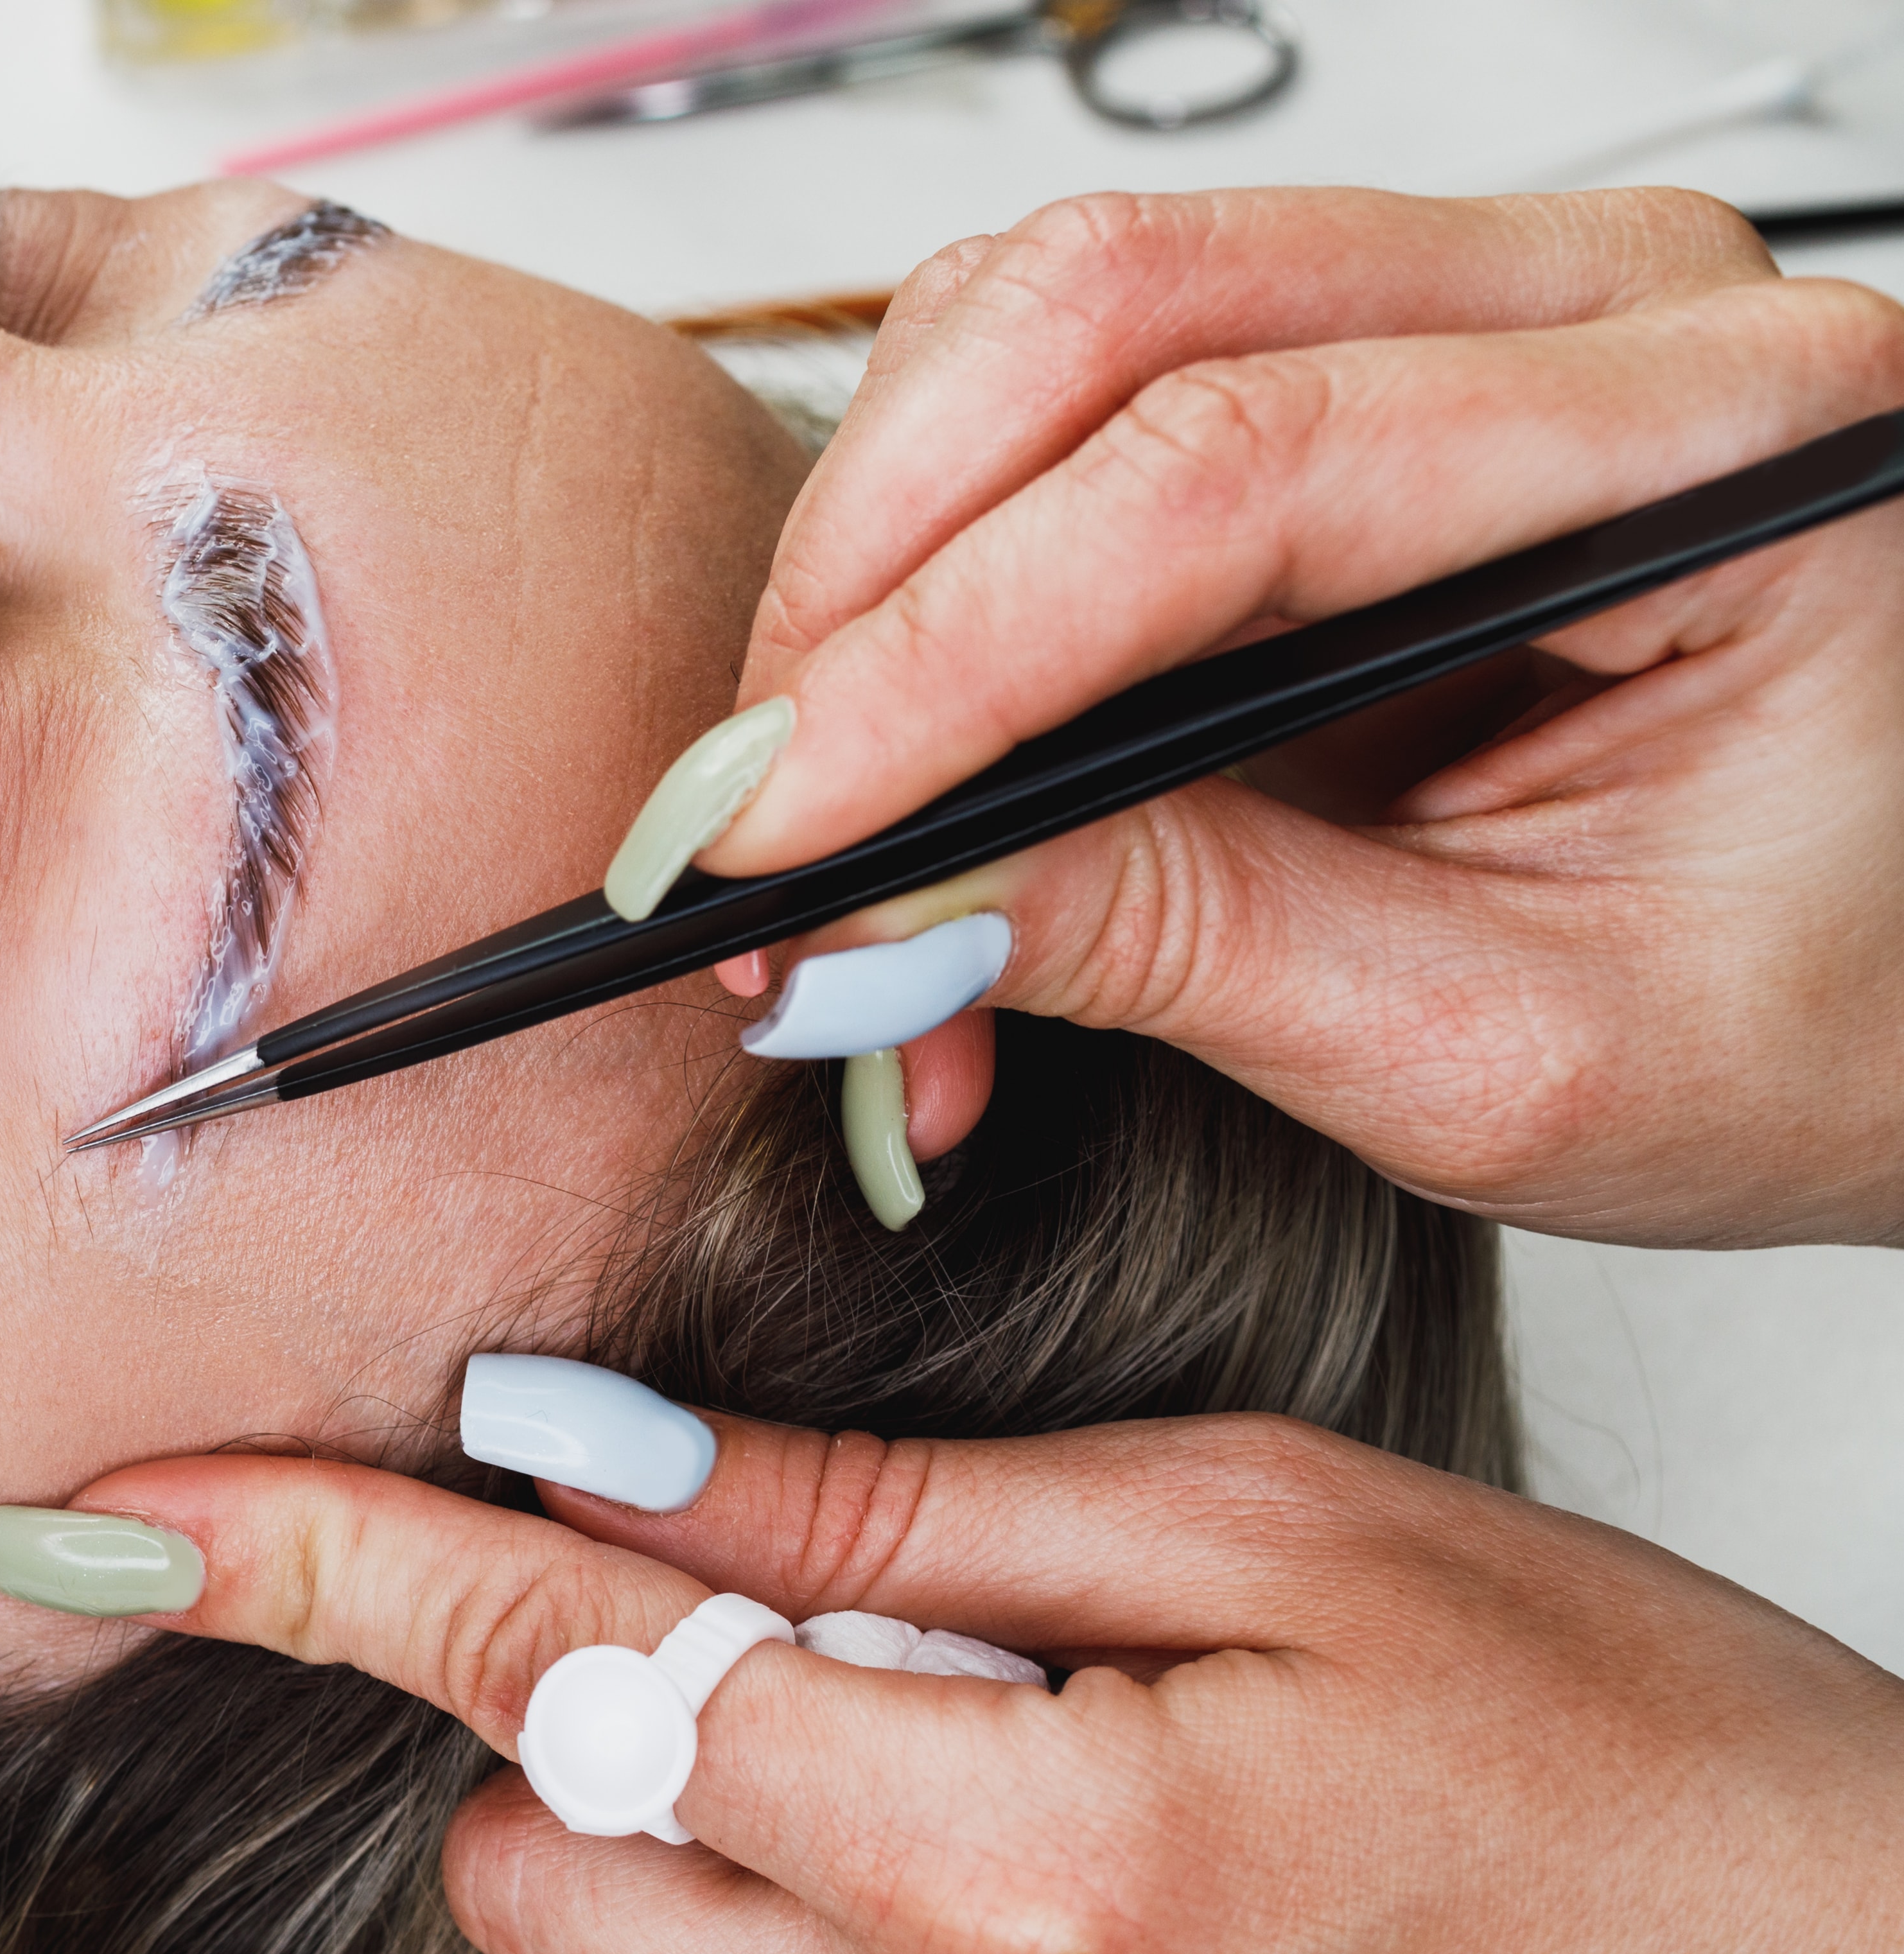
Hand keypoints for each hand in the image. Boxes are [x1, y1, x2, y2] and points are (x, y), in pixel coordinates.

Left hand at [64, 1418, 1903, 1953]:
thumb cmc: (1620, 1755)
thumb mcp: (1264, 1529)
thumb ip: (891, 1506)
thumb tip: (603, 1457)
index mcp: (1031, 1871)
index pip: (565, 1678)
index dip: (319, 1563)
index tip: (129, 1518)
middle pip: (529, 1849)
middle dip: (551, 1686)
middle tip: (756, 1564)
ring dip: (642, 1802)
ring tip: (897, 1697)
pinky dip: (727, 1906)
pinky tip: (912, 1809)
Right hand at [692, 187, 1903, 1248]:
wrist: (1886, 999)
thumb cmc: (1804, 1019)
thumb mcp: (1503, 1055)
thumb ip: (1191, 947)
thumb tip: (884, 898)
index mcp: (1734, 448)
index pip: (1243, 468)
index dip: (957, 649)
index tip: (780, 832)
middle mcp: (1606, 310)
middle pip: (1114, 307)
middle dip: (870, 580)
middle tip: (754, 831)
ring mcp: (1470, 312)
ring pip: (1041, 324)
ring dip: (875, 588)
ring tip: (848, 859)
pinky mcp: (1346, 376)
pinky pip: (1055, 403)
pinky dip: (927, 597)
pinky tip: (921, 790)